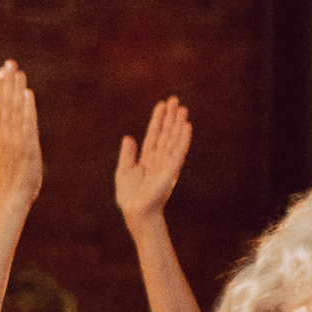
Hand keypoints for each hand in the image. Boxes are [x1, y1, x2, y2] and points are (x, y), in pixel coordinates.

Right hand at [0, 60, 43, 201]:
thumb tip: (2, 131)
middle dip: (6, 83)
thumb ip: (3, 143)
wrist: (12, 198)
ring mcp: (14, 141)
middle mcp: (4, 137)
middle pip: (4, 104)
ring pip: (14, 110)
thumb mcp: (2, 159)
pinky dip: (27, 108)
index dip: (0, 89)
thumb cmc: (10, 183)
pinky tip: (28, 94)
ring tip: (18, 72)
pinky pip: (26, 123)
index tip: (2, 72)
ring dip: (16, 90)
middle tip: (9, 63)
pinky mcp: (27, 147)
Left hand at [114, 97, 191, 229]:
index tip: (162, 104)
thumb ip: (127, 154)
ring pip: (174, 139)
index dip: (158, 120)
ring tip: (183, 108)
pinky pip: (179, 151)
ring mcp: (167, 163)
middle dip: (170, 117)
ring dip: (179, 124)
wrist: (137, 212)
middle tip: (175, 99)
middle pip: (166, 133)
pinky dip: (183, 139)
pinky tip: (187, 126)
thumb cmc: (130, 196)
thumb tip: (128, 137)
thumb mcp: (124, 171)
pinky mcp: (172, 170)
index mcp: (147, 159)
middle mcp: (159, 159)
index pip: (154, 134)